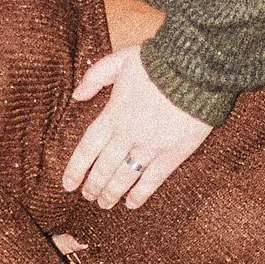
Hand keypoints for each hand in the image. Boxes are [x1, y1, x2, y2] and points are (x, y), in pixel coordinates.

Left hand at [64, 46, 212, 209]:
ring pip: (124, 178)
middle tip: (88, 197)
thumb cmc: (158, 61)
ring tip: (104, 204)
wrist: (196, 68)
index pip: (87, 149)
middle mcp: (127, 135)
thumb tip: (76, 96)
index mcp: (113, 114)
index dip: (76, 169)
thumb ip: (95, 77)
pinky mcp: (173, 154)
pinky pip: (152, 180)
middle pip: (103, 168)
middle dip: (93, 186)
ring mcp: (150, 147)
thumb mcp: (120, 59)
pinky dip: (140, 194)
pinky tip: (131, 204)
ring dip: (111, 194)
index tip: (68, 185)